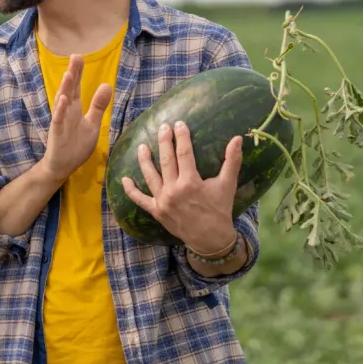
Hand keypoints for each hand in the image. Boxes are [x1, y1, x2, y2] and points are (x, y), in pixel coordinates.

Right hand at [42, 55, 112, 182]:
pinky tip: (63, 100)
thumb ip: (98, 106)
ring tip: (69, 74)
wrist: (62, 166)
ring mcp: (60, 122)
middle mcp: (66, 112)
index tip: (78, 56)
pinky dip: (60, 110)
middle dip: (72, 74)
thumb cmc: (76, 145)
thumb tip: (107, 85)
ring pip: (62, 102)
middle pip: (69, 90)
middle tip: (75, 57)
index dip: (77, 73)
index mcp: (74, 109)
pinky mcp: (57, 133)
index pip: (76, 88)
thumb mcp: (92, 124)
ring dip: (65, 89)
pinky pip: (58, 120)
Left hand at [120, 121, 242, 252]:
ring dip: (145, 160)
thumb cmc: (219, 210)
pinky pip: (140, 200)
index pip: (184, 154)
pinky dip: (131, 191)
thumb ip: (232, 161)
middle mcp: (174, 190)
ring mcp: (163, 201)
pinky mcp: (156, 211)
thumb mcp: (227, 185)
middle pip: (166, 160)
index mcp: (191, 183)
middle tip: (162, 127)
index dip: (181, 137)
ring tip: (142, 146)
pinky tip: (124, 180)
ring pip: (150, 176)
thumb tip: (238, 139)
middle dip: (164, 142)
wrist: (211, 239)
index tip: (179, 124)